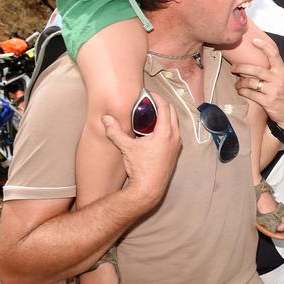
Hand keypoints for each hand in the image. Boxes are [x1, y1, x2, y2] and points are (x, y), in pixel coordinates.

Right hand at [102, 93, 180, 211]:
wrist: (148, 189)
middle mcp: (175, 137)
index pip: (165, 107)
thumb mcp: (126, 148)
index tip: (149, 94)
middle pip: (173, 113)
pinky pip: (175, 133)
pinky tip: (156, 130)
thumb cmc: (140, 169)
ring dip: (166, 115)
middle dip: (163, 104)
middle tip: (150, 102)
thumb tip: (105, 119)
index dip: (157, 98)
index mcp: (165, 133)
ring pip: (175, 123)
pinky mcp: (176, 152)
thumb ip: (115, 132)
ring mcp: (177, 145)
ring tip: (152, 114)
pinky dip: (168, 126)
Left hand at [232, 37, 283, 127]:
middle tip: (233, 67)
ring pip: (251, 82)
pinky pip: (250, 94)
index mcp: (282, 71)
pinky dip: (242, 91)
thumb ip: (273, 70)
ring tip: (237, 83)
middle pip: (256, 69)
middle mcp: (278, 79)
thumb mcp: (283, 79)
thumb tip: (257, 60)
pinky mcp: (267, 102)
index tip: (254, 40)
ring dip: (240, 82)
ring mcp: (273, 91)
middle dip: (241, 67)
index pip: (274, 55)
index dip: (264, 46)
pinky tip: (240, 91)